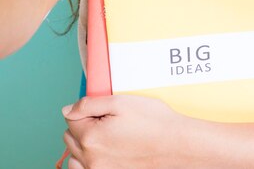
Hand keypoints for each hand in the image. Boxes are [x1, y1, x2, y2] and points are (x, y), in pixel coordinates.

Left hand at [62, 94, 195, 168]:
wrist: (175, 143)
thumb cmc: (152, 121)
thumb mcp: (120, 102)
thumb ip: (89, 104)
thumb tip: (68, 109)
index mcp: (91, 137)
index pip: (71, 119)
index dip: (86, 109)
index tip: (101, 108)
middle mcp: (91, 159)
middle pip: (70, 138)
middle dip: (82, 125)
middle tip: (105, 119)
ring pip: (75, 158)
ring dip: (82, 145)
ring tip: (103, 136)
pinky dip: (88, 162)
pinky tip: (103, 152)